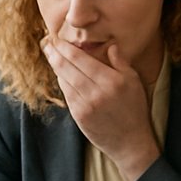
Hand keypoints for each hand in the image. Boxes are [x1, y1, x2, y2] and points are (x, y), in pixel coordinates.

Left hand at [42, 37, 159, 180]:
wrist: (130, 142)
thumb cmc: (134, 109)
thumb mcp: (134, 81)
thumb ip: (121, 62)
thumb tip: (110, 45)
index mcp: (111, 80)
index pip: (80, 58)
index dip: (65, 47)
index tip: (57, 38)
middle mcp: (96, 92)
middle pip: (66, 67)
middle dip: (53, 53)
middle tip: (46, 43)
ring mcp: (85, 105)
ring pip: (63, 80)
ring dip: (55, 66)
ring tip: (50, 55)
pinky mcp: (78, 116)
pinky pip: (66, 94)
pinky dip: (62, 82)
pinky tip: (60, 74)